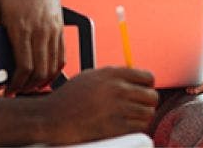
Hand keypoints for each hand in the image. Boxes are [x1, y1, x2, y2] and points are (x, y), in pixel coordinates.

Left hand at [0, 0, 62, 94]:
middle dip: (28, 86)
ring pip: (53, 65)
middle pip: (40, 70)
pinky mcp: (59, 28)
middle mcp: (41, 30)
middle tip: (17, 91)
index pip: (24, 66)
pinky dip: (55, 68)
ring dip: (42, 80)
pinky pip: (61, 55)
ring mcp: (53, 29)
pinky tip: (45, 73)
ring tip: (30, 85)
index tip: (8, 89)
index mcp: (22, 28)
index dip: (16, 83)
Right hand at [40, 67, 158, 144]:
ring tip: (132, 119)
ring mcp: (116, 108)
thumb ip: (113, 77)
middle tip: (138, 108)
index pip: (148, 77)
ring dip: (142, 117)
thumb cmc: (69, 98)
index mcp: (112, 74)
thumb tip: (136, 79)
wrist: (50, 118)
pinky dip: (136, 128)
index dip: (147, 86)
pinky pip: (139, 127)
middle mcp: (117, 89)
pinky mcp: (114, 127)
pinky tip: (127, 127)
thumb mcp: (90, 77)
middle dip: (147, 103)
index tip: (142, 92)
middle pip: (152, 96)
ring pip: (148, 113)